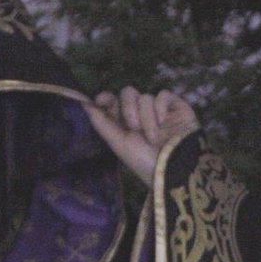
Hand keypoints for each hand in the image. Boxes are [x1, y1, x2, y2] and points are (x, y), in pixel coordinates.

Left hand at [83, 86, 199, 187]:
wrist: (173, 168)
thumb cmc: (144, 162)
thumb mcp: (119, 143)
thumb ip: (102, 123)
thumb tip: (84, 105)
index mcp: (125, 123)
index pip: (114, 101)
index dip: (106, 97)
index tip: (101, 100)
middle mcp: (141, 114)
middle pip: (128, 93)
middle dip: (128, 109)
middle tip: (134, 128)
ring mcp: (160, 110)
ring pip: (146, 97)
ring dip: (147, 118)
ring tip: (154, 137)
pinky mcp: (176, 107)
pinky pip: (163, 95)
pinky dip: (161, 108)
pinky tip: (164, 123)